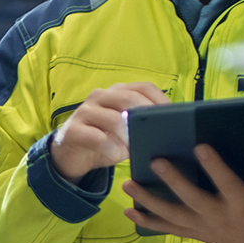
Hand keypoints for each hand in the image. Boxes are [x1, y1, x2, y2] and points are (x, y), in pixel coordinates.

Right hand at [50, 82, 170, 183]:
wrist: (70, 154)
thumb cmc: (105, 141)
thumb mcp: (125, 131)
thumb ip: (141, 126)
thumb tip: (169, 131)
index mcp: (117, 92)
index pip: (144, 87)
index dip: (161, 101)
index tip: (173, 119)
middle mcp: (100, 96)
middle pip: (130, 98)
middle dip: (146, 118)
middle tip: (156, 136)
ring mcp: (85, 111)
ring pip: (114, 119)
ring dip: (129, 137)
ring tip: (134, 149)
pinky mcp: (74, 131)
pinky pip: (98, 139)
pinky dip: (112, 149)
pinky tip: (117, 155)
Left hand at [122, 144, 243, 242]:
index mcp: (240, 202)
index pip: (226, 182)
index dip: (214, 166)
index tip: (200, 146)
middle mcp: (218, 215)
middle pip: (192, 198)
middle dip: (173, 180)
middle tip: (156, 161)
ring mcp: (203, 226)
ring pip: (172, 215)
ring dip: (148, 201)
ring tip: (129, 185)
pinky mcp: (194, 232)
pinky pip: (167, 228)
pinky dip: (147, 221)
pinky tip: (130, 210)